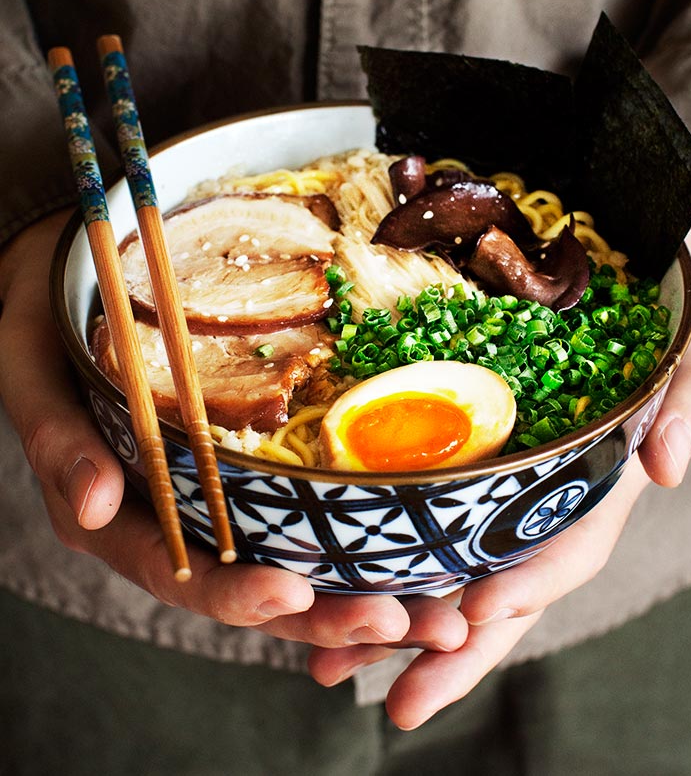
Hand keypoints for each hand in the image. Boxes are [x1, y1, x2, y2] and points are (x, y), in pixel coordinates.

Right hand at [0, 211, 468, 651]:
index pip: (182, 576)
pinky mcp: (253, 467)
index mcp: (125, 519)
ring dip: (364, 590)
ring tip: (439, 611)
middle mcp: (181, 522)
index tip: (293, 595)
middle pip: (257, 587)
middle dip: (331, 615)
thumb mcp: (36, 377)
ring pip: (296, 561)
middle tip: (406, 623)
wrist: (72, 279)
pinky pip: (307, 513)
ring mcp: (222, 498)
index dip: (237, 595)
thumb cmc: (49, 328)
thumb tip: (98, 507)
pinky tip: (416, 541)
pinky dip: (358, 536)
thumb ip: (60, 445)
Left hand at [309, 228, 690, 726]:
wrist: (612, 275)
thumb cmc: (657, 311)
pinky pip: (419, 518)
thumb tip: (666, 467)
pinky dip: (382, 559)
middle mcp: (542, 500)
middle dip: (457, 650)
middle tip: (402, 701)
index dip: (531, 583)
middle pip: (503, 588)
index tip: (479, 611)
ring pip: (450, 568)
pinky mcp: (457, 462)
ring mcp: (497, 487)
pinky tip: (331, 589)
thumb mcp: (689, 344)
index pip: (569, 548)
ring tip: (334, 666)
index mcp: (599, 483)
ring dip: (398, 623)